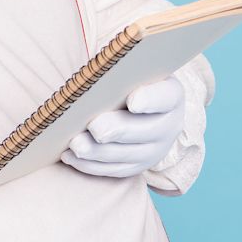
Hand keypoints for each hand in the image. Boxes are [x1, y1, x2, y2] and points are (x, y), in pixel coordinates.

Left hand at [61, 75, 184, 177]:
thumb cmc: (132, 82)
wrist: (144, 108)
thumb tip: (96, 77)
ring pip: (124, 154)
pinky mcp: (136, 167)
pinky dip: (90, 165)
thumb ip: (121, 73)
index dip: (149, 100)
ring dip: (97, 151)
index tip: (132, 102)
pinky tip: (70, 155)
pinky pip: (113, 170)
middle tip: (94, 127)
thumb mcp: (135, 71)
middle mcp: (168, 126)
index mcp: (171, 96)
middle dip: (116, 130)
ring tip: (76, 144)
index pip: (165, 97)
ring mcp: (153, 150)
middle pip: (142, 131)